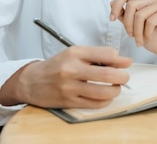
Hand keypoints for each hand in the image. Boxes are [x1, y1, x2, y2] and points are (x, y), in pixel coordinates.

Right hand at [0, 46, 131, 107]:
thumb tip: (125, 61)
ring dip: (116, 90)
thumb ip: (100, 56)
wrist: (31, 81)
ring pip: (103, 92)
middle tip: (125, 77)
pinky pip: (94, 104)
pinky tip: (105, 96)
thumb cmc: (57, 65)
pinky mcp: (68, 101)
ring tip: (116, 87)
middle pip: (107, 74)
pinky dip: (105, 101)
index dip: (119, 59)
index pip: (107, 54)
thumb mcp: (76, 54)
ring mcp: (70, 87)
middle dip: (122, 77)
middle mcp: (72, 69)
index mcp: (75, 53)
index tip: (123, 63)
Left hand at [109, 0, 156, 59]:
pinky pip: (150, 21)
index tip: (112, 19)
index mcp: (142, 2)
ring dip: (137, 32)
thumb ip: (124, 16)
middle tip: (130, 36)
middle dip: (128, 23)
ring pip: (140, 15)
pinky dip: (147, 33)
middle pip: (131, 5)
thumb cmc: (153, 38)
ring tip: (139, 40)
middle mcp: (151, 0)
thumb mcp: (133, 28)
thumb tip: (111, 3)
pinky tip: (149, 37)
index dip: (117, 5)